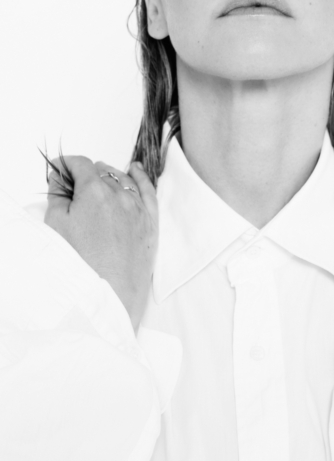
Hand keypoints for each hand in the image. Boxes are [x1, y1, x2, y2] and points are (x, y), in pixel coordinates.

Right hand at [45, 158, 157, 333]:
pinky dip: (140, 177)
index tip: (59, 171)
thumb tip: (60, 179)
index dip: (67, 165)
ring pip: (123, 180)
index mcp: (94, 192)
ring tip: (96, 178)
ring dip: (108, 175)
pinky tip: (134, 169)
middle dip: (85, 174)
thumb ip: (58, 195)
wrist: (109, 296)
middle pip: (100, 172)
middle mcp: (120, 195)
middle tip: (72, 186)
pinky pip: (148, 191)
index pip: (80, 164)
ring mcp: (137, 208)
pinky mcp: (150, 223)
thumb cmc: (81, 263)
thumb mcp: (57, 225)